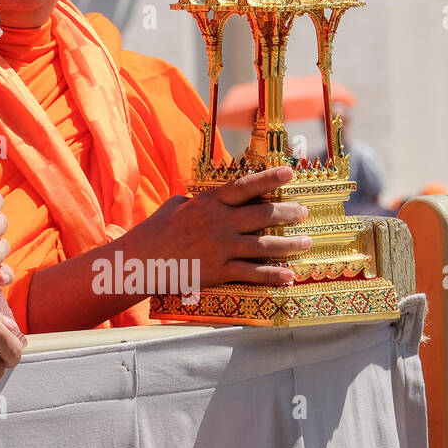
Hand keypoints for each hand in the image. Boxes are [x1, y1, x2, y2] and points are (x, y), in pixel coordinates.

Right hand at [127, 166, 309, 288]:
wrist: (141, 260)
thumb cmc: (155, 230)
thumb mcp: (176, 205)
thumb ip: (199, 201)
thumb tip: (215, 198)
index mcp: (208, 203)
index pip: (246, 186)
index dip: (270, 178)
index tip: (290, 172)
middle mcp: (219, 223)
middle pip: (263, 215)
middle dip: (288, 213)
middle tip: (303, 212)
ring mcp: (221, 248)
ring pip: (265, 245)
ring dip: (290, 244)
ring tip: (307, 242)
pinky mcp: (219, 271)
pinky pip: (253, 273)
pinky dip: (274, 274)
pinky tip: (289, 275)